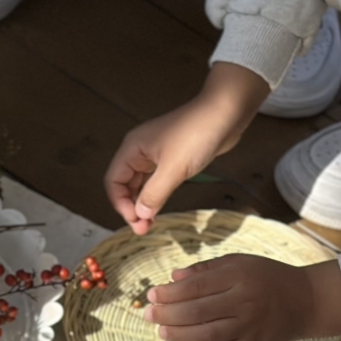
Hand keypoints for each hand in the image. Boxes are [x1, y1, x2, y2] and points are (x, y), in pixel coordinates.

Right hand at [104, 63, 268, 233]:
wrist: (227, 112)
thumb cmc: (198, 133)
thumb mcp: (173, 169)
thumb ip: (153, 194)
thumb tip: (140, 215)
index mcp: (132, 149)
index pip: (113, 182)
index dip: (120, 204)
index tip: (135, 220)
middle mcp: (139, 151)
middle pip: (124, 184)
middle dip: (131, 207)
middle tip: (143, 228)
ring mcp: (155, 153)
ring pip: (140, 184)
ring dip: (143, 203)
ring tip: (150, 222)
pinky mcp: (171, 156)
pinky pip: (156, 180)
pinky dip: (156, 194)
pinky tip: (160, 207)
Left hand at [143, 255, 340, 340]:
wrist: (307, 300)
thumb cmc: (266, 278)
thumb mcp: (239, 263)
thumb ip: (205, 269)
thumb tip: (172, 278)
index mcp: (239, 275)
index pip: (195, 286)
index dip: (168, 292)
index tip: (151, 295)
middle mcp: (244, 301)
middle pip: (196, 311)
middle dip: (166, 314)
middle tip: (148, 315)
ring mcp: (250, 326)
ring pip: (205, 335)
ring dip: (177, 335)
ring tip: (161, 331)